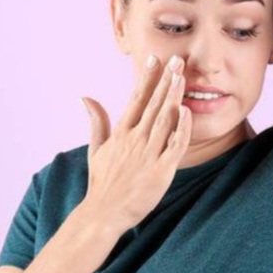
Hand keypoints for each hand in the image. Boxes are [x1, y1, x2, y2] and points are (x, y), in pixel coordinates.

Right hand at [81, 54, 192, 231]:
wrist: (103, 214)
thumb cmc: (102, 183)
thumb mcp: (95, 149)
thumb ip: (96, 121)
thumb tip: (86, 97)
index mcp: (121, 133)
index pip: (136, 98)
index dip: (147, 78)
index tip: (154, 59)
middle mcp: (134, 139)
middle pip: (153, 103)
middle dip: (165, 79)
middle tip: (177, 58)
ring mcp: (148, 154)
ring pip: (164, 119)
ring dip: (173, 96)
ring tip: (182, 76)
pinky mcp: (161, 171)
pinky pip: (175, 145)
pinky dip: (181, 128)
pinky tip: (187, 111)